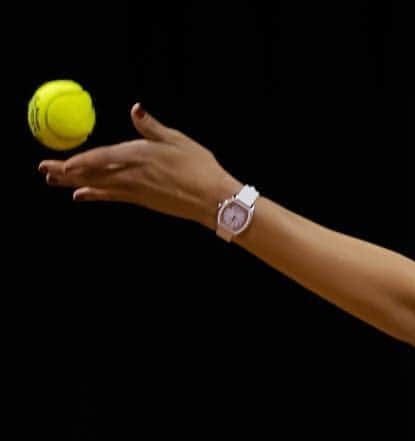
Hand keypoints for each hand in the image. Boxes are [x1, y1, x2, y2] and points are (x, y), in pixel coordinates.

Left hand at [37, 103, 241, 230]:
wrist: (214, 200)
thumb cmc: (200, 168)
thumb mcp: (176, 140)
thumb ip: (152, 127)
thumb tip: (135, 109)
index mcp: (138, 154)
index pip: (100, 158)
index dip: (77, 162)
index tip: (59, 161)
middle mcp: (132, 174)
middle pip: (93, 173)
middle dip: (66, 172)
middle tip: (44, 170)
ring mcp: (136, 190)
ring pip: (99, 186)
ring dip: (75, 183)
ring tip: (54, 182)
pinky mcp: (144, 201)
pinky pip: (112, 196)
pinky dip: (95, 195)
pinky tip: (82, 195)